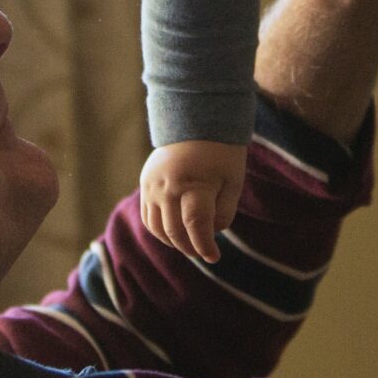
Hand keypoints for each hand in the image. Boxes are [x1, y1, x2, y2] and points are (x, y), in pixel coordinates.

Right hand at [140, 139, 248, 262]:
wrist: (195, 120)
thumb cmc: (221, 153)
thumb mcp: (233, 182)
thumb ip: (224, 212)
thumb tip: (211, 235)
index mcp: (194, 183)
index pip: (196, 226)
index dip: (205, 245)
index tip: (214, 256)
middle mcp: (168, 186)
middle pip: (175, 231)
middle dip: (191, 247)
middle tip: (204, 253)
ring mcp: (153, 186)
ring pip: (158, 228)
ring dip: (174, 242)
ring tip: (191, 245)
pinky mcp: (145, 184)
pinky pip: (148, 217)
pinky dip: (160, 230)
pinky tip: (175, 233)